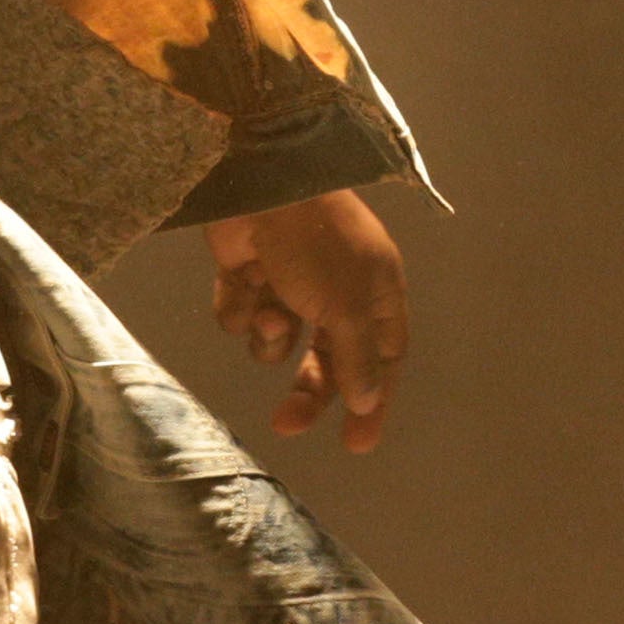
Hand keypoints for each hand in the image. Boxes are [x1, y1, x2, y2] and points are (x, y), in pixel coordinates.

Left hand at [206, 187, 409, 454]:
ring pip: (279, 339)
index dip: (371, 399)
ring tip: (267, 311)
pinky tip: (241, 282)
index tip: (356, 442)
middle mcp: (335, 288)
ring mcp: (289, 280)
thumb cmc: (316, 245)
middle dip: (307, 388)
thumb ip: (357, 359)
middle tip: (286, 424)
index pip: (383, 358)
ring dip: (270, 336)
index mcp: (374, 292)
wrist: (258, 182)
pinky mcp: (246, 272)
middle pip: (327, 358)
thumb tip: (366, 402)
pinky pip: (243, 313)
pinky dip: (240, 306)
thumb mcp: (348, 307)